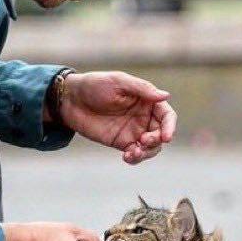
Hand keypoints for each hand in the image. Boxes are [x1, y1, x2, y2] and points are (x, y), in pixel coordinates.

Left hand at [58, 71, 176, 164]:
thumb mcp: (118, 82)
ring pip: (151, 147)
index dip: (170, 126)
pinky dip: (135, 158)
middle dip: (156, 141)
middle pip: (161, 134)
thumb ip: (142, 89)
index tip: (166, 137)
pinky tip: (127, 156)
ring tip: (133, 152)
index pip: (167, 115)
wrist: (71, 100)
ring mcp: (134, 131)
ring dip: (147, 153)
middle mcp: (144, 117)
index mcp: (147, 101)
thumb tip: (166, 96)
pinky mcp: (121, 142)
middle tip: (143, 141)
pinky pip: (134, 154)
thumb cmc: (95, 85)